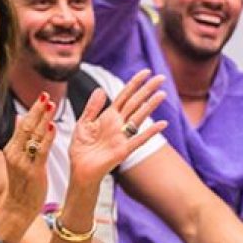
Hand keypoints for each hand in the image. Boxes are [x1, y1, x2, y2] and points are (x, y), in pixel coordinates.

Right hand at [0, 94, 56, 220]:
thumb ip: (19, 138)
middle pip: (26, 127)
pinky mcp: (33, 171)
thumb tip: (19, 117)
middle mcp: (14, 153)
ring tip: (51, 105)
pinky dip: (46, 138)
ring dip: (43, 119)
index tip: (42, 96)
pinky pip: (41, 151)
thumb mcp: (16, 159)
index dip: (33, 110)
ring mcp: (22, 162)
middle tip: (46, 95)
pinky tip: (52, 127)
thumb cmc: (20, 184)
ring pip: (33, 136)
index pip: (22, 125)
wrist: (17, 208)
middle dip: (37, 110)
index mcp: (11, 149)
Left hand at [67, 70, 166, 190]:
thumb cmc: (81, 149)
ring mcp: (122, 137)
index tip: (146, 72)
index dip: (134, 84)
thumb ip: (92, 108)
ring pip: (139, 117)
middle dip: (147, 90)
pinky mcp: (122, 150)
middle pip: (135, 103)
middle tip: (161, 77)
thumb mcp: (83, 124)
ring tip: (162, 94)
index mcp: (108, 117)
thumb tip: (100, 89)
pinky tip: (161, 124)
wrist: (79, 170)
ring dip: (150, 106)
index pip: (124, 96)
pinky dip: (150, 132)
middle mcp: (118, 125)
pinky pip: (138, 139)